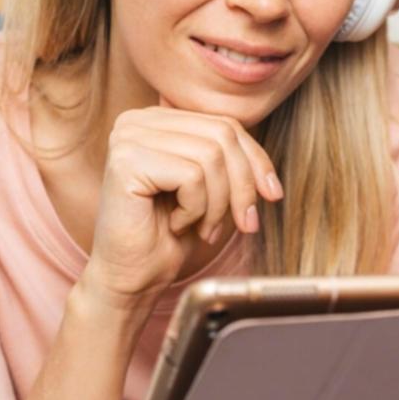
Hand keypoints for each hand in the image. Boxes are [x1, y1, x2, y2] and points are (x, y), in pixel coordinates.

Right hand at [81, 98, 282, 307]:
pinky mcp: (126, 161)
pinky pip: (191, 176)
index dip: (256, 161)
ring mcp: (128, 138)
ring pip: (211, 156)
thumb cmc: (165, 238)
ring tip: (201, 228)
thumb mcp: (208, 192)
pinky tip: (175, 225)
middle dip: (242, 185)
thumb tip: (268, 171)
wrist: (130, 278)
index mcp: (156, 120)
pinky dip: (195, 209)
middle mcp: (137, 120)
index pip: (224, 125)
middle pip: (221, 136)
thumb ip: (228, 162)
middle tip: (243, 223)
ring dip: (217, 204)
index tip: (272, 195)